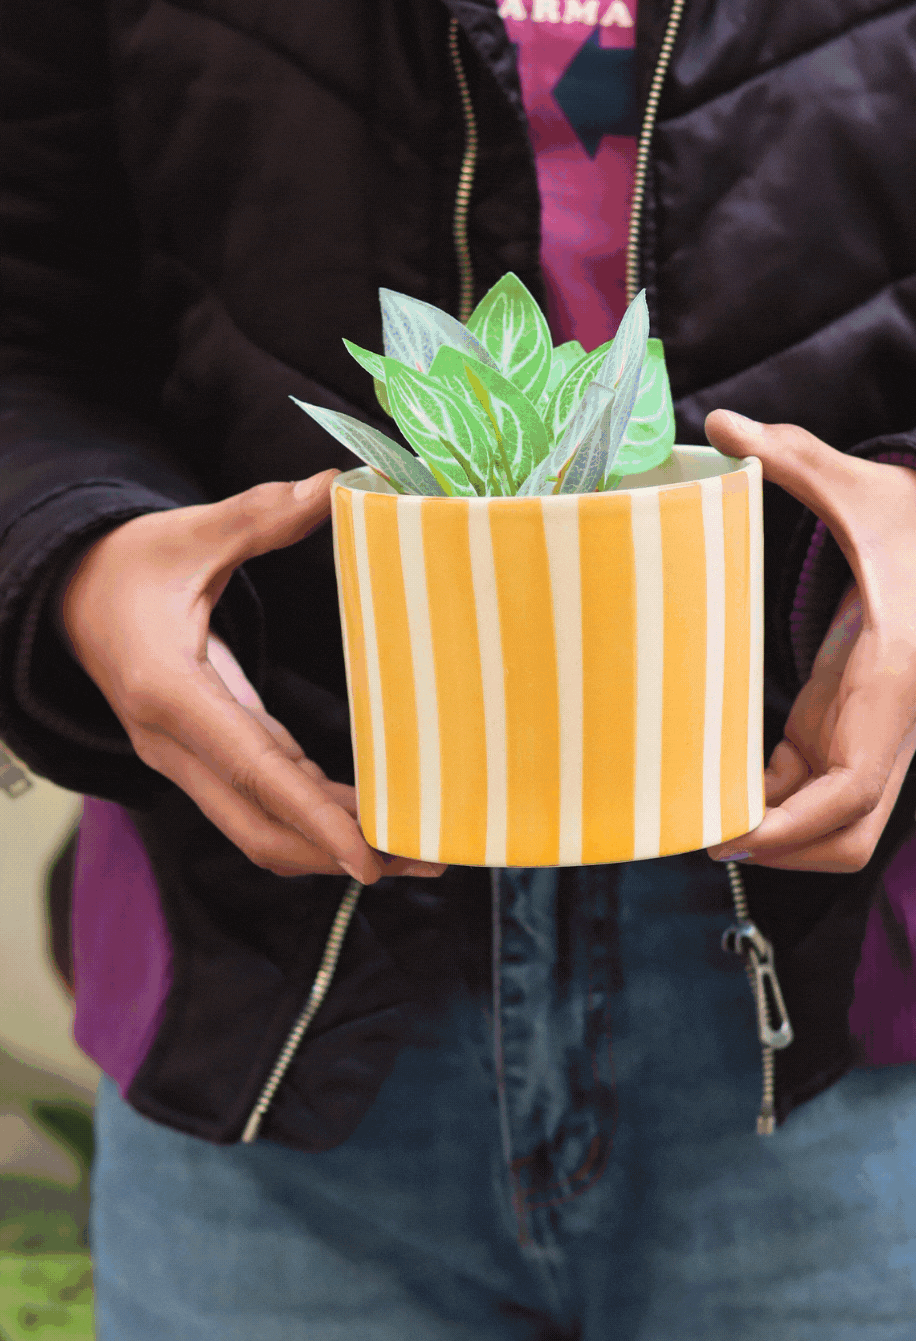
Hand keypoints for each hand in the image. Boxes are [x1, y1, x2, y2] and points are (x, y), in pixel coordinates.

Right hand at [61, 472, 444, 882]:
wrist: (66, 596)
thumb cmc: (127, 564)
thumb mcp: (191, 533)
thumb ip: (263, 514)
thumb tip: (340, 482)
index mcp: (170, 693)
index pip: (254, 771)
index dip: (315, 819)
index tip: (368, 857)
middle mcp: (173, 744)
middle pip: (261, 830)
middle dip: (340, 854)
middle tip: (425, 859)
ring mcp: (185, 761)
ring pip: (262, 830)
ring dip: (334, 846)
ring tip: (414, 850)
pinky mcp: (204, 760)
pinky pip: (263, 804)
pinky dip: (316, 819)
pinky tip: (371, 817)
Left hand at [703, 411, 915, 872]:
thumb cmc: (915, 525)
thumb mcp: (857, 487)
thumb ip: (793, 458)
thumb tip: (722, 425)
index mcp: (892, 672)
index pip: (856, 781)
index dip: (797, 822)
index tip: (738, 834)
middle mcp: (889, 720)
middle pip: (850, 831)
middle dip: (785, 852)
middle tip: (706, 839)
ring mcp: (872, 736)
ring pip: (838, 826)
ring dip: (779, 839)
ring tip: (701, 821)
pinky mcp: (852, 733)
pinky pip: (817, 794)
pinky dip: (772, 806)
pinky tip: (716, 789)